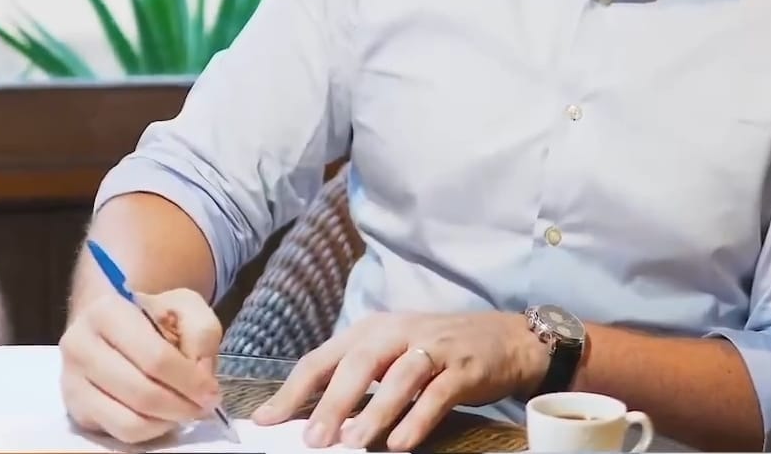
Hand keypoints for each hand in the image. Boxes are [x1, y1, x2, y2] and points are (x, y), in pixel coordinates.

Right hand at [59, 288, 224, 443]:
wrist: (116, 327)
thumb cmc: (154, 315)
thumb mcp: (185, 306)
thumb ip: (201, 332)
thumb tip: (200, 374)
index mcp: (107, 312)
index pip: (154, 357)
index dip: (189, 380)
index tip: (212, 391)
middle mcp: (80, 346)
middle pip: (141, 392)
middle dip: (182, 404)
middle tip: (204, 405)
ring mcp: (72, 382)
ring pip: (129, 420)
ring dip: (167, 420)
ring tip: (186, 409)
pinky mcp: (76, 411)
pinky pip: (120, 433)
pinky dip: (151, 430)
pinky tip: (164, 415)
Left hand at [252, 311, 547, 450]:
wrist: (506, 338)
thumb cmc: (437, 350)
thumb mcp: (391, 354)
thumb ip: (355, 378)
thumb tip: (310, 416)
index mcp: (371, 329)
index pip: (323, 357)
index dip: (293, 390)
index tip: (264, 421)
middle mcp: (398, 332)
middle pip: (358, 363)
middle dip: (333, 402)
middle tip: (312, 439)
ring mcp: (433, 347)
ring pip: (398, 377)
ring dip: (374, 411)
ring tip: (352, 444)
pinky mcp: (463, 367)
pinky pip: (437, 394)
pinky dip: (417, 417)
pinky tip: (400, 443)